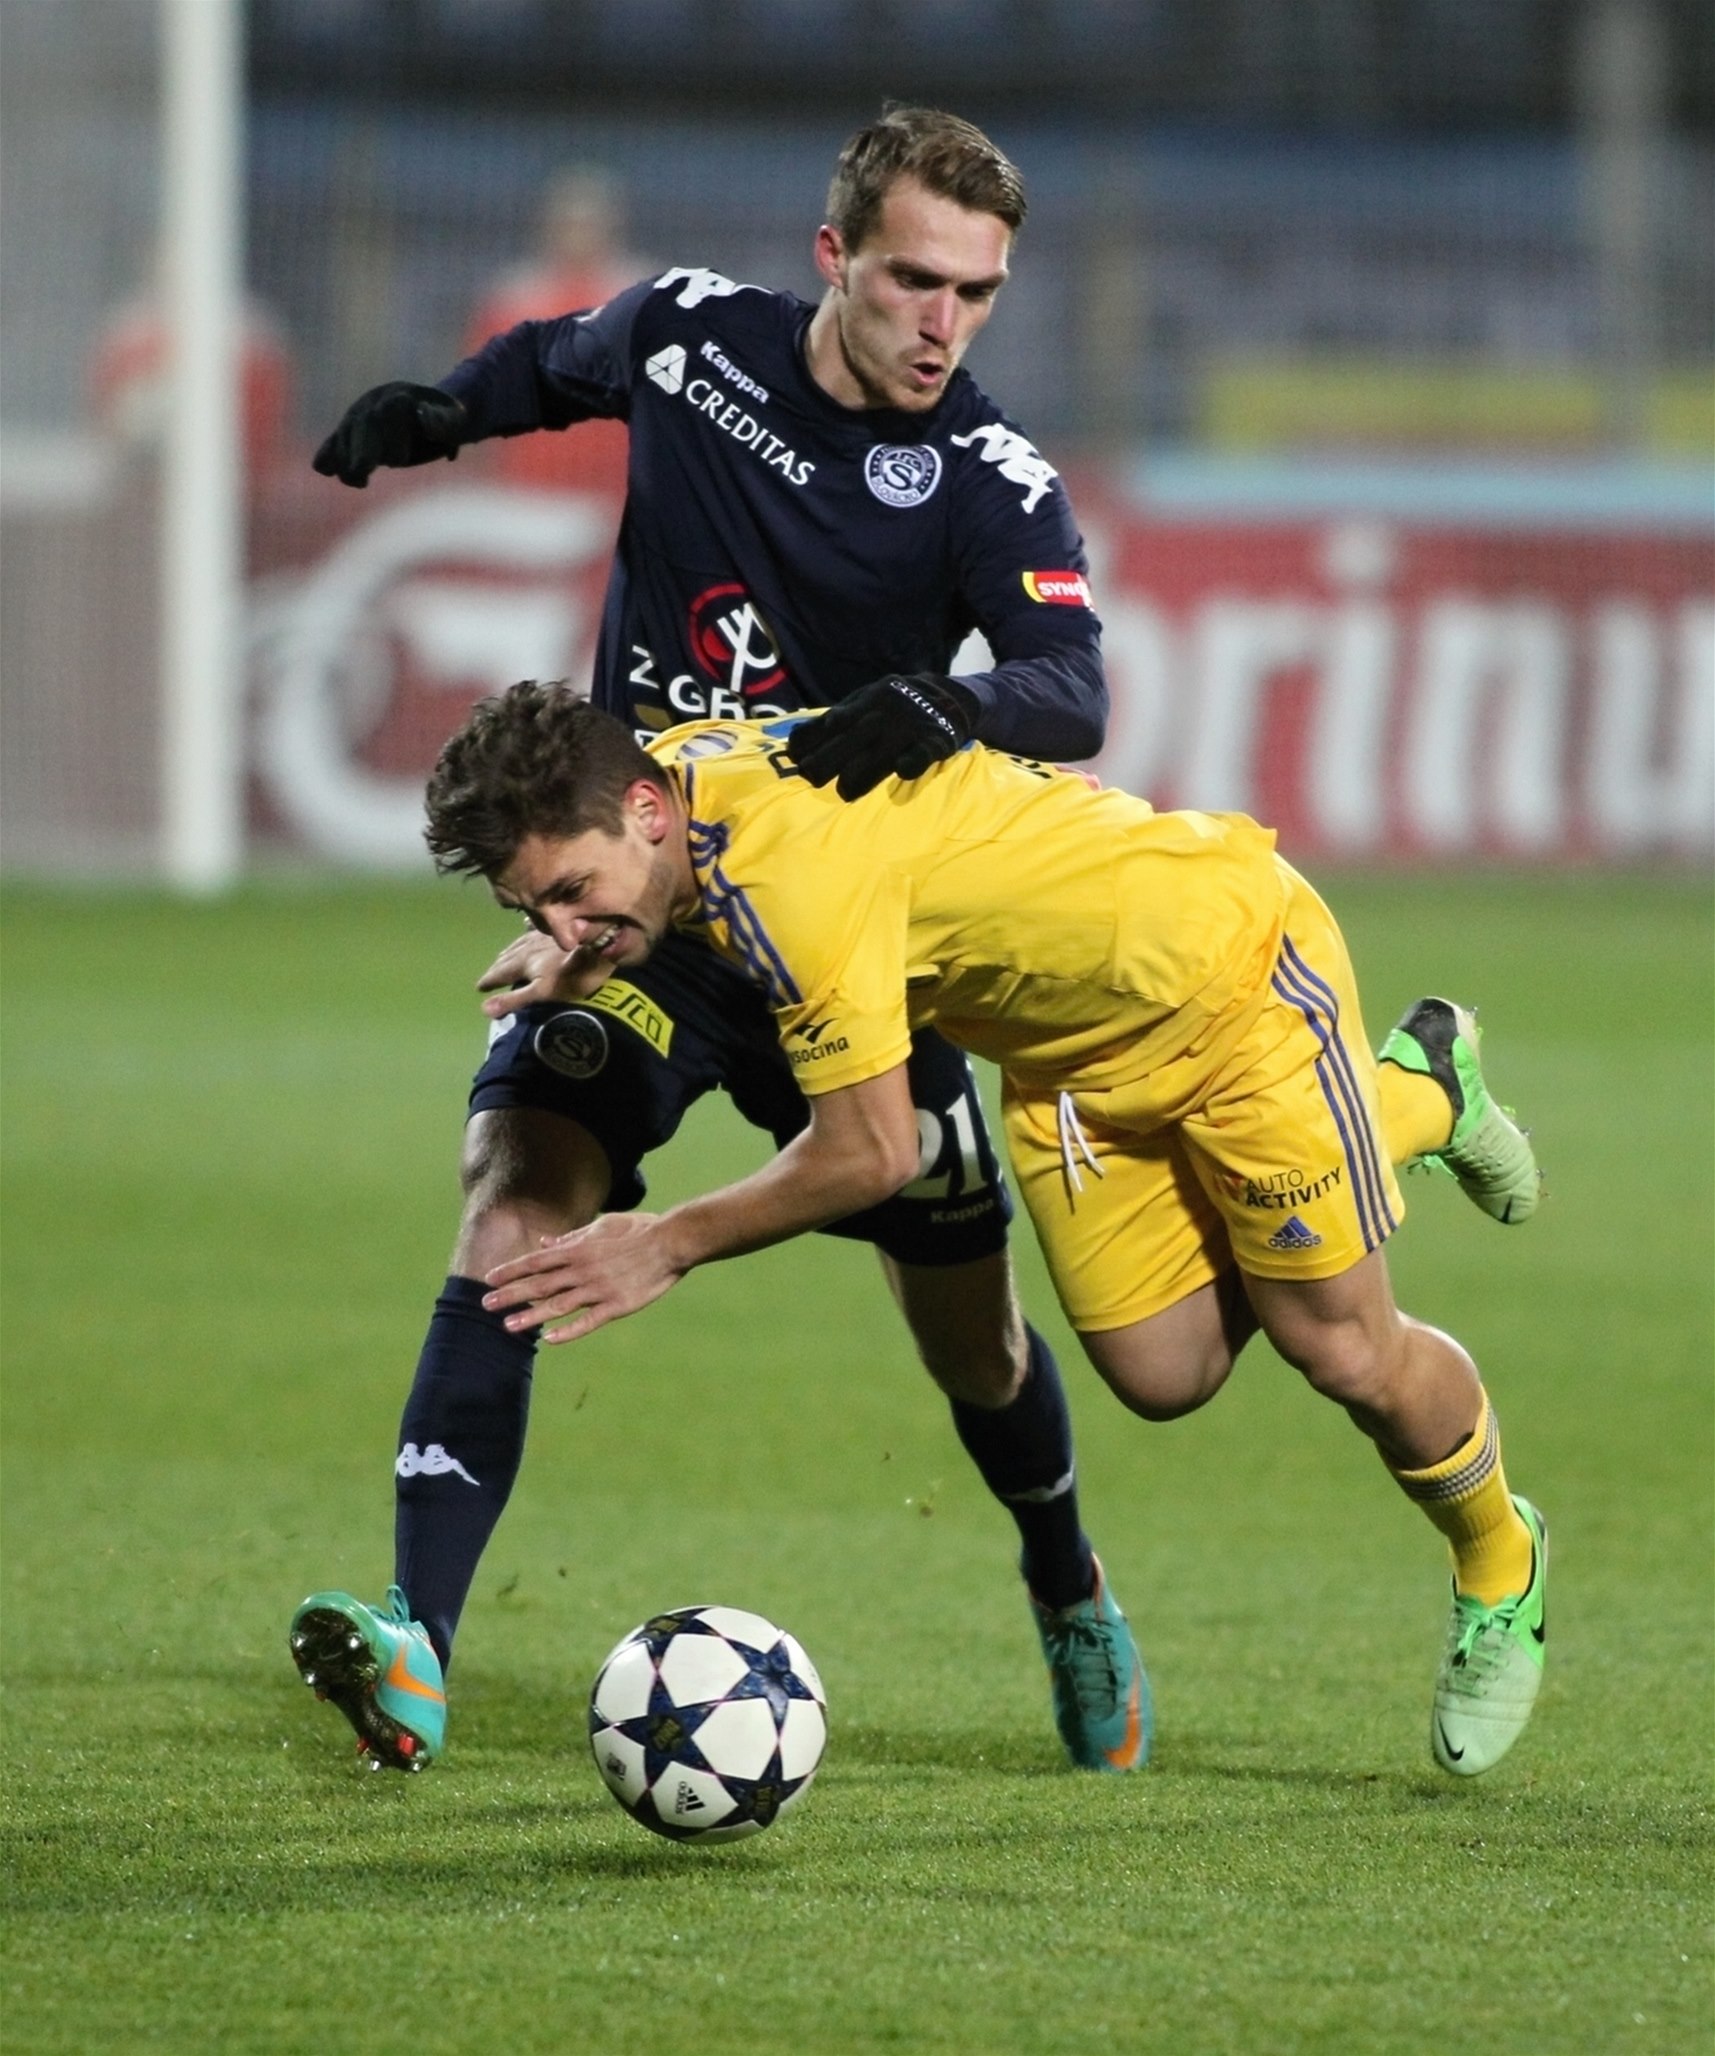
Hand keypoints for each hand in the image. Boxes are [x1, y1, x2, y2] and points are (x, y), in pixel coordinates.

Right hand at [311, 382, 464, 486]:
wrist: (432, 413)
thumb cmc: (449, 422)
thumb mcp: (455, 421)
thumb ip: (443, 421)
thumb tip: (422, 416)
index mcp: (402, 396)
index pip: (389, 412)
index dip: (390, 437)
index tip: (396, 463)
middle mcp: (375, 401)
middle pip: (362, 424)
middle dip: (359, 451)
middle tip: (361, 477)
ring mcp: (360, 414)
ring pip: (345, 434)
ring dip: (345, 460)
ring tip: (358, 482)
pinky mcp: (351, 430)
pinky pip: (334, 439)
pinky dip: (328, 453)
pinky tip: (325, 470)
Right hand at [477, 931, 611, 1020]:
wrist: (601, 945)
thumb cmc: (573, 975)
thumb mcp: (543, 992)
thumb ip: (515, 999)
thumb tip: (484, 1009)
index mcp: (523, 963)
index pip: (501, 973)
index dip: (490, 980)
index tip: (478, 987)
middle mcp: (528, 947)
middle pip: (507, 957)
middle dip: (496, 966)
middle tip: (489, 974)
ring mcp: (543, 937)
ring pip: (519, 944)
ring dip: (508, 951)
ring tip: (502, 956)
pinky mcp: (559, 931)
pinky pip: (536, 930)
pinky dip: (527, 931)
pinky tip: (526, 926)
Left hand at [483, 1213, 680, 1342]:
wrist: (672, 1242)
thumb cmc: (638, 1230)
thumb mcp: (602, 1227)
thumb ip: (571, 1238)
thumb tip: (545, 1243)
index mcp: (579, 1250)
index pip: (536, 1261)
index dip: (512, 1270)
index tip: (489, 1278)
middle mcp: (583, 1270)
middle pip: (540, 1284)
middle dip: (511, 1294)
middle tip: (485, 1304)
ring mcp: (599, 1289)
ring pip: (558, 1305)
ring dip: (530, 1316)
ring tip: (507, 1325)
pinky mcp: (617, 1306)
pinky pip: (588, 1321)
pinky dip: (567, 1331)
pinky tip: (549, 1339)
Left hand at [784, 673, 977, 800]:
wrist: (946, 695)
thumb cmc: (890, 707)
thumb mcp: (860, 704)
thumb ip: (832, 723)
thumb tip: (793, 746)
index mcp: (859, 705)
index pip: (827, 725)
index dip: (809, 743)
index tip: (796, 760)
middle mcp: (879, 715)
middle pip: (847, 741)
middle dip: (826, 762)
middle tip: (812, 778)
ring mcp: (906, 727)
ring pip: (879, 753)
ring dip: (859, 773)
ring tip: (845, 791)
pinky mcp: (933, 740)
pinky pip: (922, 752)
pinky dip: (913, 759)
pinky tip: (902, 769)